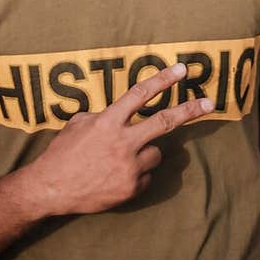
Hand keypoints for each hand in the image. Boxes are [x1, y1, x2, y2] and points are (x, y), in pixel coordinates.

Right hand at [21, 62, 212, 216]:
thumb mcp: (79, 123)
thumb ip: (104, 115)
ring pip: (156, 153)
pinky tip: (115, 176)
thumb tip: (120, 113)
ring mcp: (129, 167)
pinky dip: (136, 174)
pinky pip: (146, 176)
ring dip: (145, 152)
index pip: (141, 94)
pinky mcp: (131, 188)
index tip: (182, 70)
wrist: (50, 189)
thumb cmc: (62, 153)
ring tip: (120, 159)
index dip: (163, 80)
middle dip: (190, 110)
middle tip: (208, 103)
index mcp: (109, 121)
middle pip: (165, 121)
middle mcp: (123, 142)